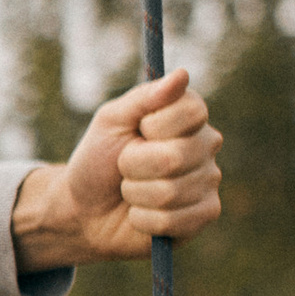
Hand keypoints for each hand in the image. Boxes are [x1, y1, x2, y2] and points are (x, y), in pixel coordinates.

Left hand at [11, 69, 222, 270]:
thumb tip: (182, 74)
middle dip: (134, 165)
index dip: (155, 125)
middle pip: (176, 156)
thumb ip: (144, 98)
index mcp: (189, 115)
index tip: (138, 130)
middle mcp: (206, 145)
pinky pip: (173, 221)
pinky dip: (143, 220)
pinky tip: (140, 214)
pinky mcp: (205, 214)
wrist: (85, 208)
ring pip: (170, 192)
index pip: (192, 112)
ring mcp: (209, 180)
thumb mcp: (111, 121)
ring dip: (135, 194)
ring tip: (131, 191)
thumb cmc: (99, 159)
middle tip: (125, 167)